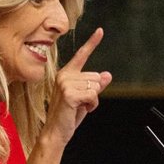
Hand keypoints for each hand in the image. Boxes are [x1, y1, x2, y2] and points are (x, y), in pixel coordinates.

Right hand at [43, 28, 112, 146]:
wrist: (56, 132)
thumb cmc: (68, 116)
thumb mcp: (85, 98)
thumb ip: (95, 86)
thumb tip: (107, 75)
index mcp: (66, 74)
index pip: (82, 55)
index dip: (92, 42)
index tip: (100, 31)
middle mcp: (64, 75)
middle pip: (95, 76)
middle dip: (94, 92)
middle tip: (81, 103)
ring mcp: (65, 84)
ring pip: (95, 87)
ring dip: (93, 100)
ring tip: (79, 107)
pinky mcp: (68, 93)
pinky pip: (93, 96)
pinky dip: (92, 105)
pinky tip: (82, 109)